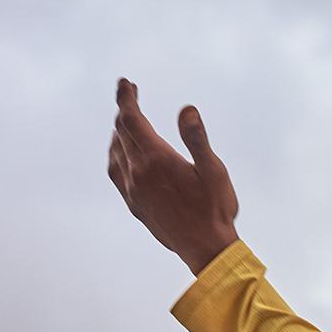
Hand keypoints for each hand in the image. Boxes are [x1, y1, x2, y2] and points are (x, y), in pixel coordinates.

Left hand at [107, 77, 240, 274]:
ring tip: (125, 120)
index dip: (126, 98)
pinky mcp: (134, 205)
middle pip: (121, 132)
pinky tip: (122, 154)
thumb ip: (197, 139)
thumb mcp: (214, 171)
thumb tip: (186, 110)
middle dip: (123, 109)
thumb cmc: (215, 209)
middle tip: (129, 92)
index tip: (125, 83)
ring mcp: (133, 191)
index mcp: (156, 160)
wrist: (205, 249)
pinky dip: (116, 154)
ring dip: (118, 131)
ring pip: (115, 152)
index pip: (131, 120)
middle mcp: (138, 174)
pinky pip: (116, 172)